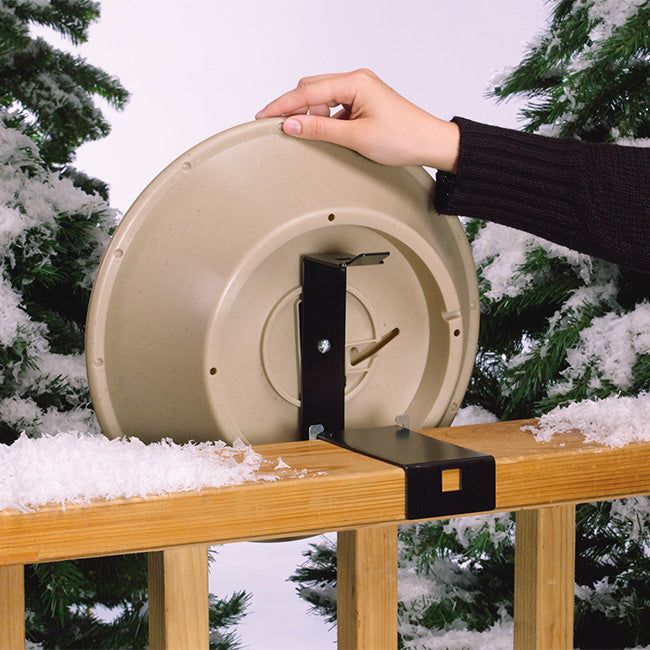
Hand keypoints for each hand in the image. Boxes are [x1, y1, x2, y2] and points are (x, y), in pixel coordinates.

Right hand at [256, 69, 459, 172]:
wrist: (429, 143)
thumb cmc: (403, 137)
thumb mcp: (355, 137)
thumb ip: (319, 129)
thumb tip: (291, 124)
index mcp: (355, 82)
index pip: (307, 91)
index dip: (282, 105)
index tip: (263, 116)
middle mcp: (357, 80)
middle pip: (312, 89)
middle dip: (296, 109)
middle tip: (281, 129)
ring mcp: (361, 91)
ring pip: (323, 99)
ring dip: (313, 117)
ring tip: (315, 137)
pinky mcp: (364, 103)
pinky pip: (335, 107)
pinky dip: (326, 120)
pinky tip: (329, 135)